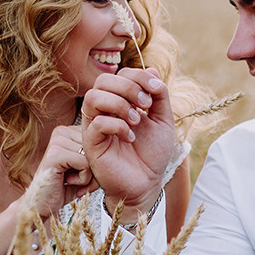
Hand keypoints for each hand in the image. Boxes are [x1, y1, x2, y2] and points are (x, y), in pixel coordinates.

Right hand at [22, 125, 94, 218]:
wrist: (43, 206)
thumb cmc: (66, 187)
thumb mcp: (86, 166)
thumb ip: (97, 152)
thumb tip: (118, 139)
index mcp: (68, 130)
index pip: (99, 138)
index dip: (97, 161)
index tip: (81, 172)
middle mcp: (61, 131)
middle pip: (97, 147)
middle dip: (94, 169)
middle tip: (77, 180)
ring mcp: (56, 141)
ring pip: (92, 156)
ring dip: (88, 176)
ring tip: (71, 180)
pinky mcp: (54, 154)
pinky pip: (85, 163)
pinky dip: (82, 179)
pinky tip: (67, 182)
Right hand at [82, 67, 175, 221]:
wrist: (146, 184)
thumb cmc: (152, 154)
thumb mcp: (163, 121)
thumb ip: (159, 96)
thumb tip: (153, 70)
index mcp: (119, 102)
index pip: (120, 74)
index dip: (139, 76)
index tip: (156, 91)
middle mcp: (104, 111)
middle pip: (102, 80)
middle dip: (128, 87)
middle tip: (146, 104)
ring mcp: (95, 126)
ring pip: (93, 97)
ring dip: (119, 103)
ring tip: (136, 119)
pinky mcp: (91, 144)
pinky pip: (96, 123)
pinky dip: (117, 125)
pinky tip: (130, 137)